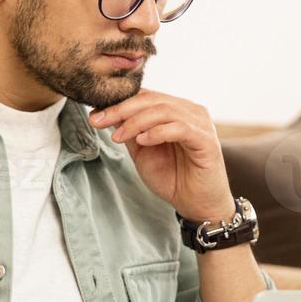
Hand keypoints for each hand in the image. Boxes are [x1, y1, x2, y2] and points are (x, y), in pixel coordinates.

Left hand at [87, 90, 234, 222]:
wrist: (196, 205)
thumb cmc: (173, 178)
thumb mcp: (143, 151)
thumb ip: (130, 131)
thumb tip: (106, 115)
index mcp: (175, 110)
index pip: (145, 96)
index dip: (118, 103)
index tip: (94, 115)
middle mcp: (190, 111)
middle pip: (152, 99)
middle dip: (121, 109)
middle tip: (98, 121)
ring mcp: (200, 124)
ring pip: (163, 110)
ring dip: (136, 122)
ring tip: (118, 137)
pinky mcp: (206, 140)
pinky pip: (180, 128)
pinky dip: (157, 132)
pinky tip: (143, 141)